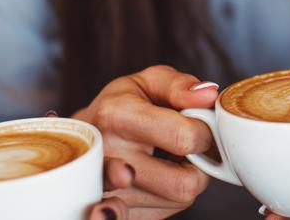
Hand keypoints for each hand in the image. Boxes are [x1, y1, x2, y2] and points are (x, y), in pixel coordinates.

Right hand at [74, 65, 219, 218]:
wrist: (81, 140)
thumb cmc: (121, 108)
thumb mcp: (148, 83)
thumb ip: (180, 86)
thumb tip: (209, 95)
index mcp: (116, 115)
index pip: (184, 138)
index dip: (204, 133)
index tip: (199, 128)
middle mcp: (108, 156)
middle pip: (183, 183)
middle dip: (198, 166)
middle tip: (186, 150)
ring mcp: (106, 191)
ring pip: (177, 200)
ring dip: (183, 181)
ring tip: (165, 161)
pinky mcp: (113, 213)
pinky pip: (162, 214)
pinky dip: (168, 198)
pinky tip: (156, 180)